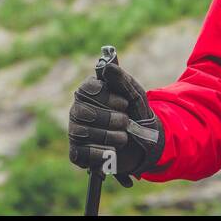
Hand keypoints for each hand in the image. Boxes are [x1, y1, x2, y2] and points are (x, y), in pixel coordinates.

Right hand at [68, 49, 165, 187]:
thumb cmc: (136, 113)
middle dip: (110, 119)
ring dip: (109, 136)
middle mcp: (78, 109)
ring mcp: (75, 131)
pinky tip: (113, 152)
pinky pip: (81, 153)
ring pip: (83, 133)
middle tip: (126, 121)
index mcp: (89, 92)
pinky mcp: (77, 152)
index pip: (87, 90)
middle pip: (83, 112)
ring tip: (123, 137)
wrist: (145, 142)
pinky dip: (100, 154)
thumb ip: (121, 80)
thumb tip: (107, 67)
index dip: (107, 98)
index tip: (124, 103)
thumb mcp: (134, 94)